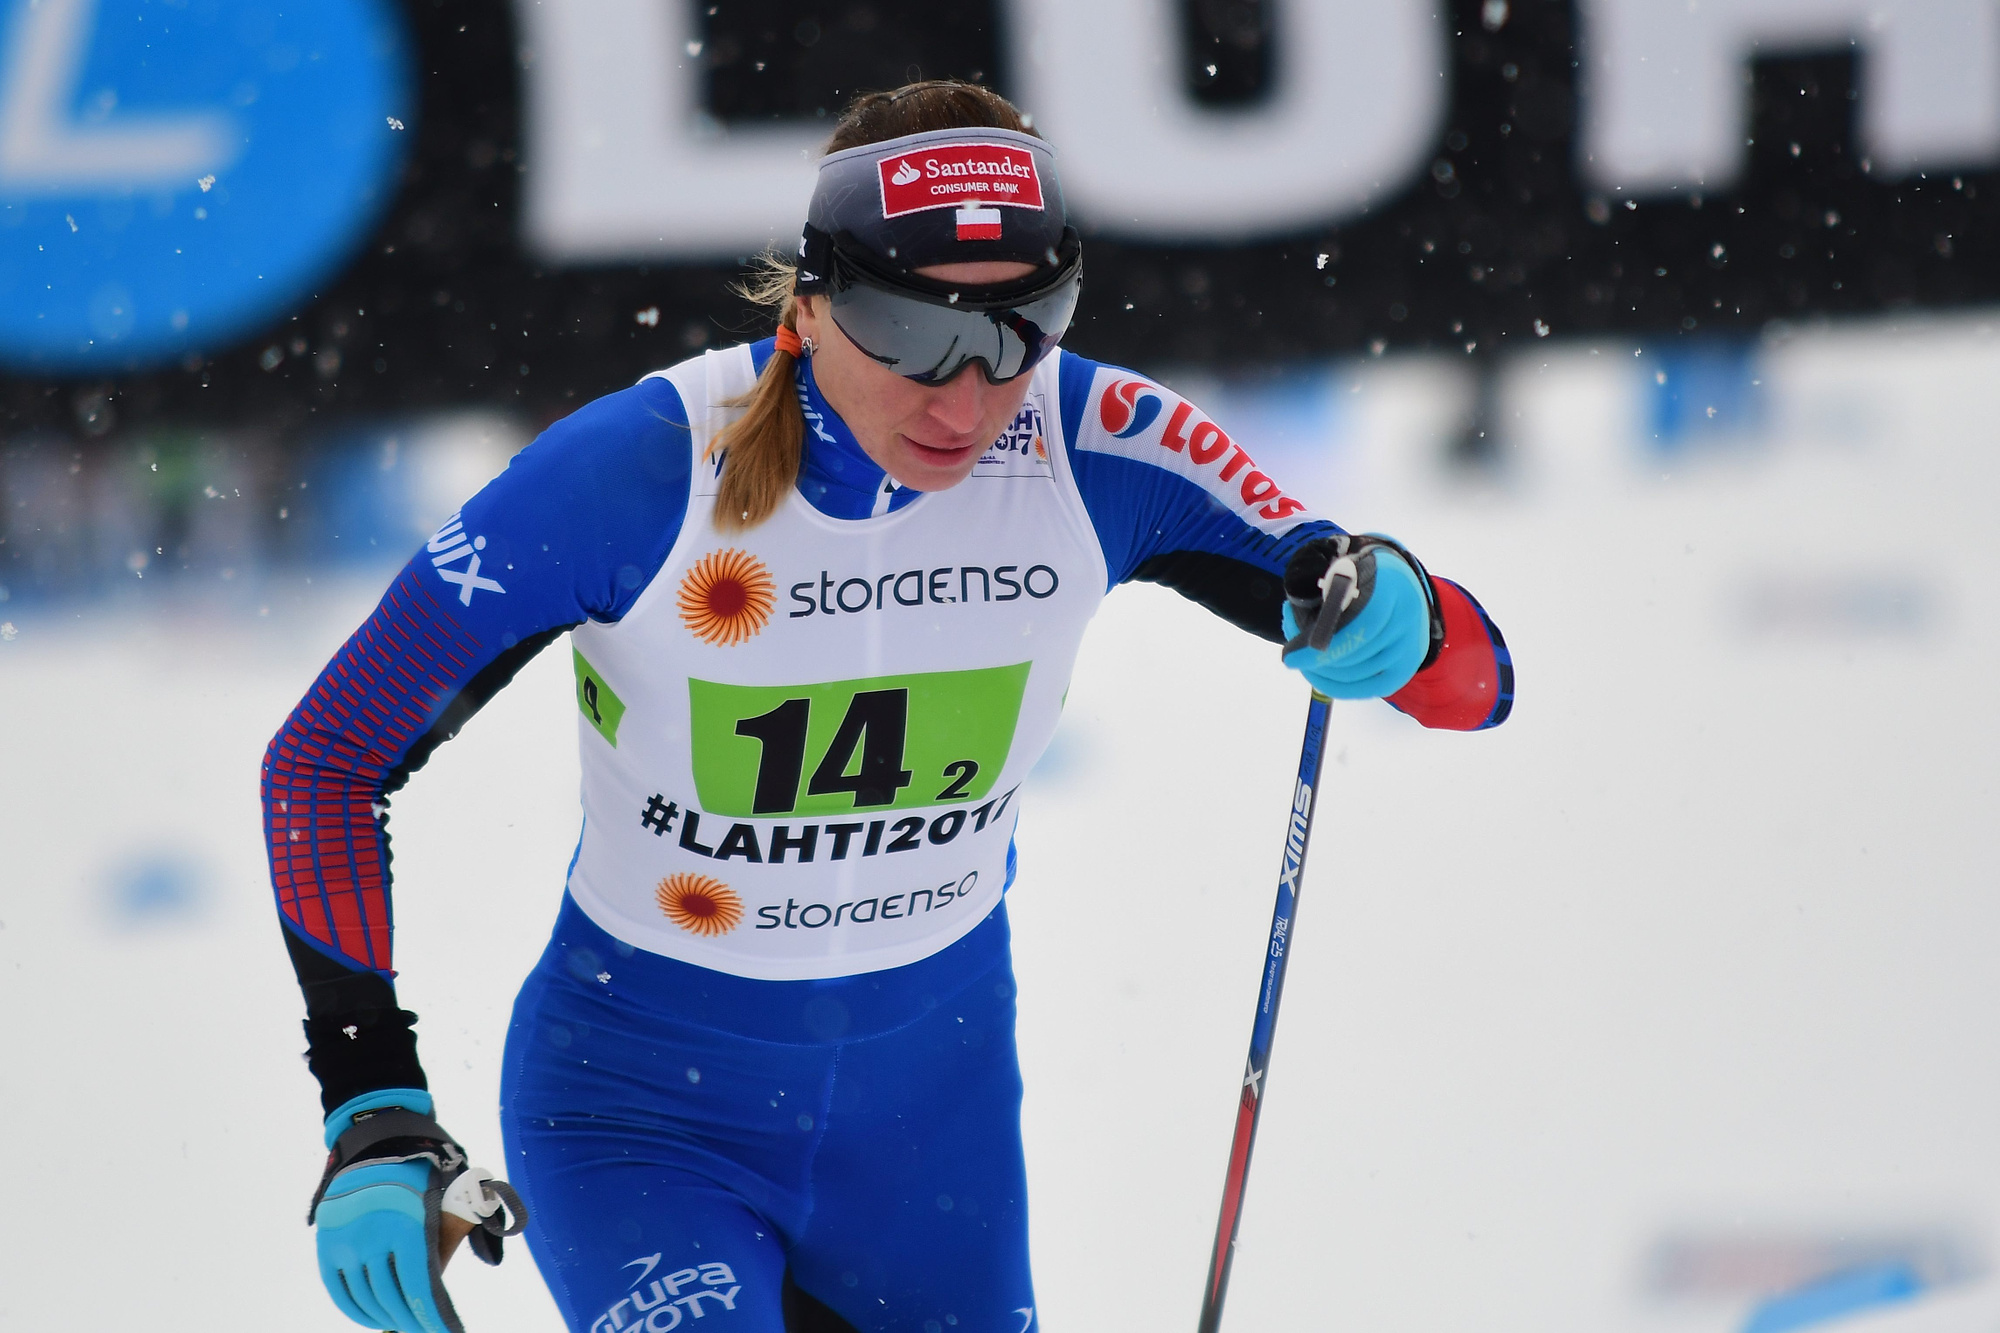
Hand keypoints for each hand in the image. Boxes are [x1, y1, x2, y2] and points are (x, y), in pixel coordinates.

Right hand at [309, 1090, 526, 1332]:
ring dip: (387, 1318)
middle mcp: (372, 1234)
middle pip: (394, 1297)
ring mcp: (345, 1240)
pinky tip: (374, 1319)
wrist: (379, 1135)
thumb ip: (465, 1221)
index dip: (434, 1317)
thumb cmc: (426, 1165)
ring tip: (405, 1325)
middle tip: (428, 1330)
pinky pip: (340, 1289)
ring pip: (366, 1298)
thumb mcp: (453, 1187)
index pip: (421, 1286)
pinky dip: (356, 1310)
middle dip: (414, 1321)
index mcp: (407, 1222)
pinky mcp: (327, 1242)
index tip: (448, 1332)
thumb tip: (488, 1252)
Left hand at [1279, 535, 1437, 698]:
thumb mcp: (1344, 572)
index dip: (1321, 650)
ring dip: (1322, 673)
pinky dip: (1339, 686)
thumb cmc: (1363, 579)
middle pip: (1355, 657)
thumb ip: (1325, 596)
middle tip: (1291, 656)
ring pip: (1357, 675)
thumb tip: (1298, 628)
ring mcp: (1411, 647)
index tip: (1289, 659)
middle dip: (1315, 662)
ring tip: (1302, 660)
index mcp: (1390, 588)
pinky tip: (1319, 677)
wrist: (1401, 588)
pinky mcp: (1406, 668)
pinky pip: (1369, 688)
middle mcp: (1407, 620)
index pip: (1358, 629)